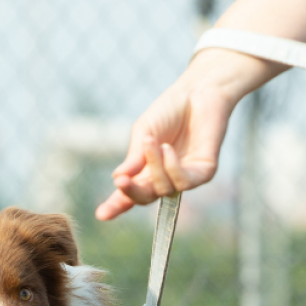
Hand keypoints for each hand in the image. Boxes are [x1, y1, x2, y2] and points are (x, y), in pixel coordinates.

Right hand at [95, 0, 305, 220]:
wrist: (199, 91)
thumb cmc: (170, 109)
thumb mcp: (144, 132)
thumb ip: (134, 157)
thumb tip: (118, 179)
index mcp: (147, 169)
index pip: (131, 193)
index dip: (116, 205)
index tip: (101, 215)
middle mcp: (166, 177)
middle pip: (146, 198)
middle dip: (132, 192)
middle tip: (121, 182)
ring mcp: (185, 177)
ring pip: (164, 189)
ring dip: (154, 168)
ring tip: (153, 142)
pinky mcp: (204, 172)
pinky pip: (184, 182)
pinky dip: (172, 167)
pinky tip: (168, 149)